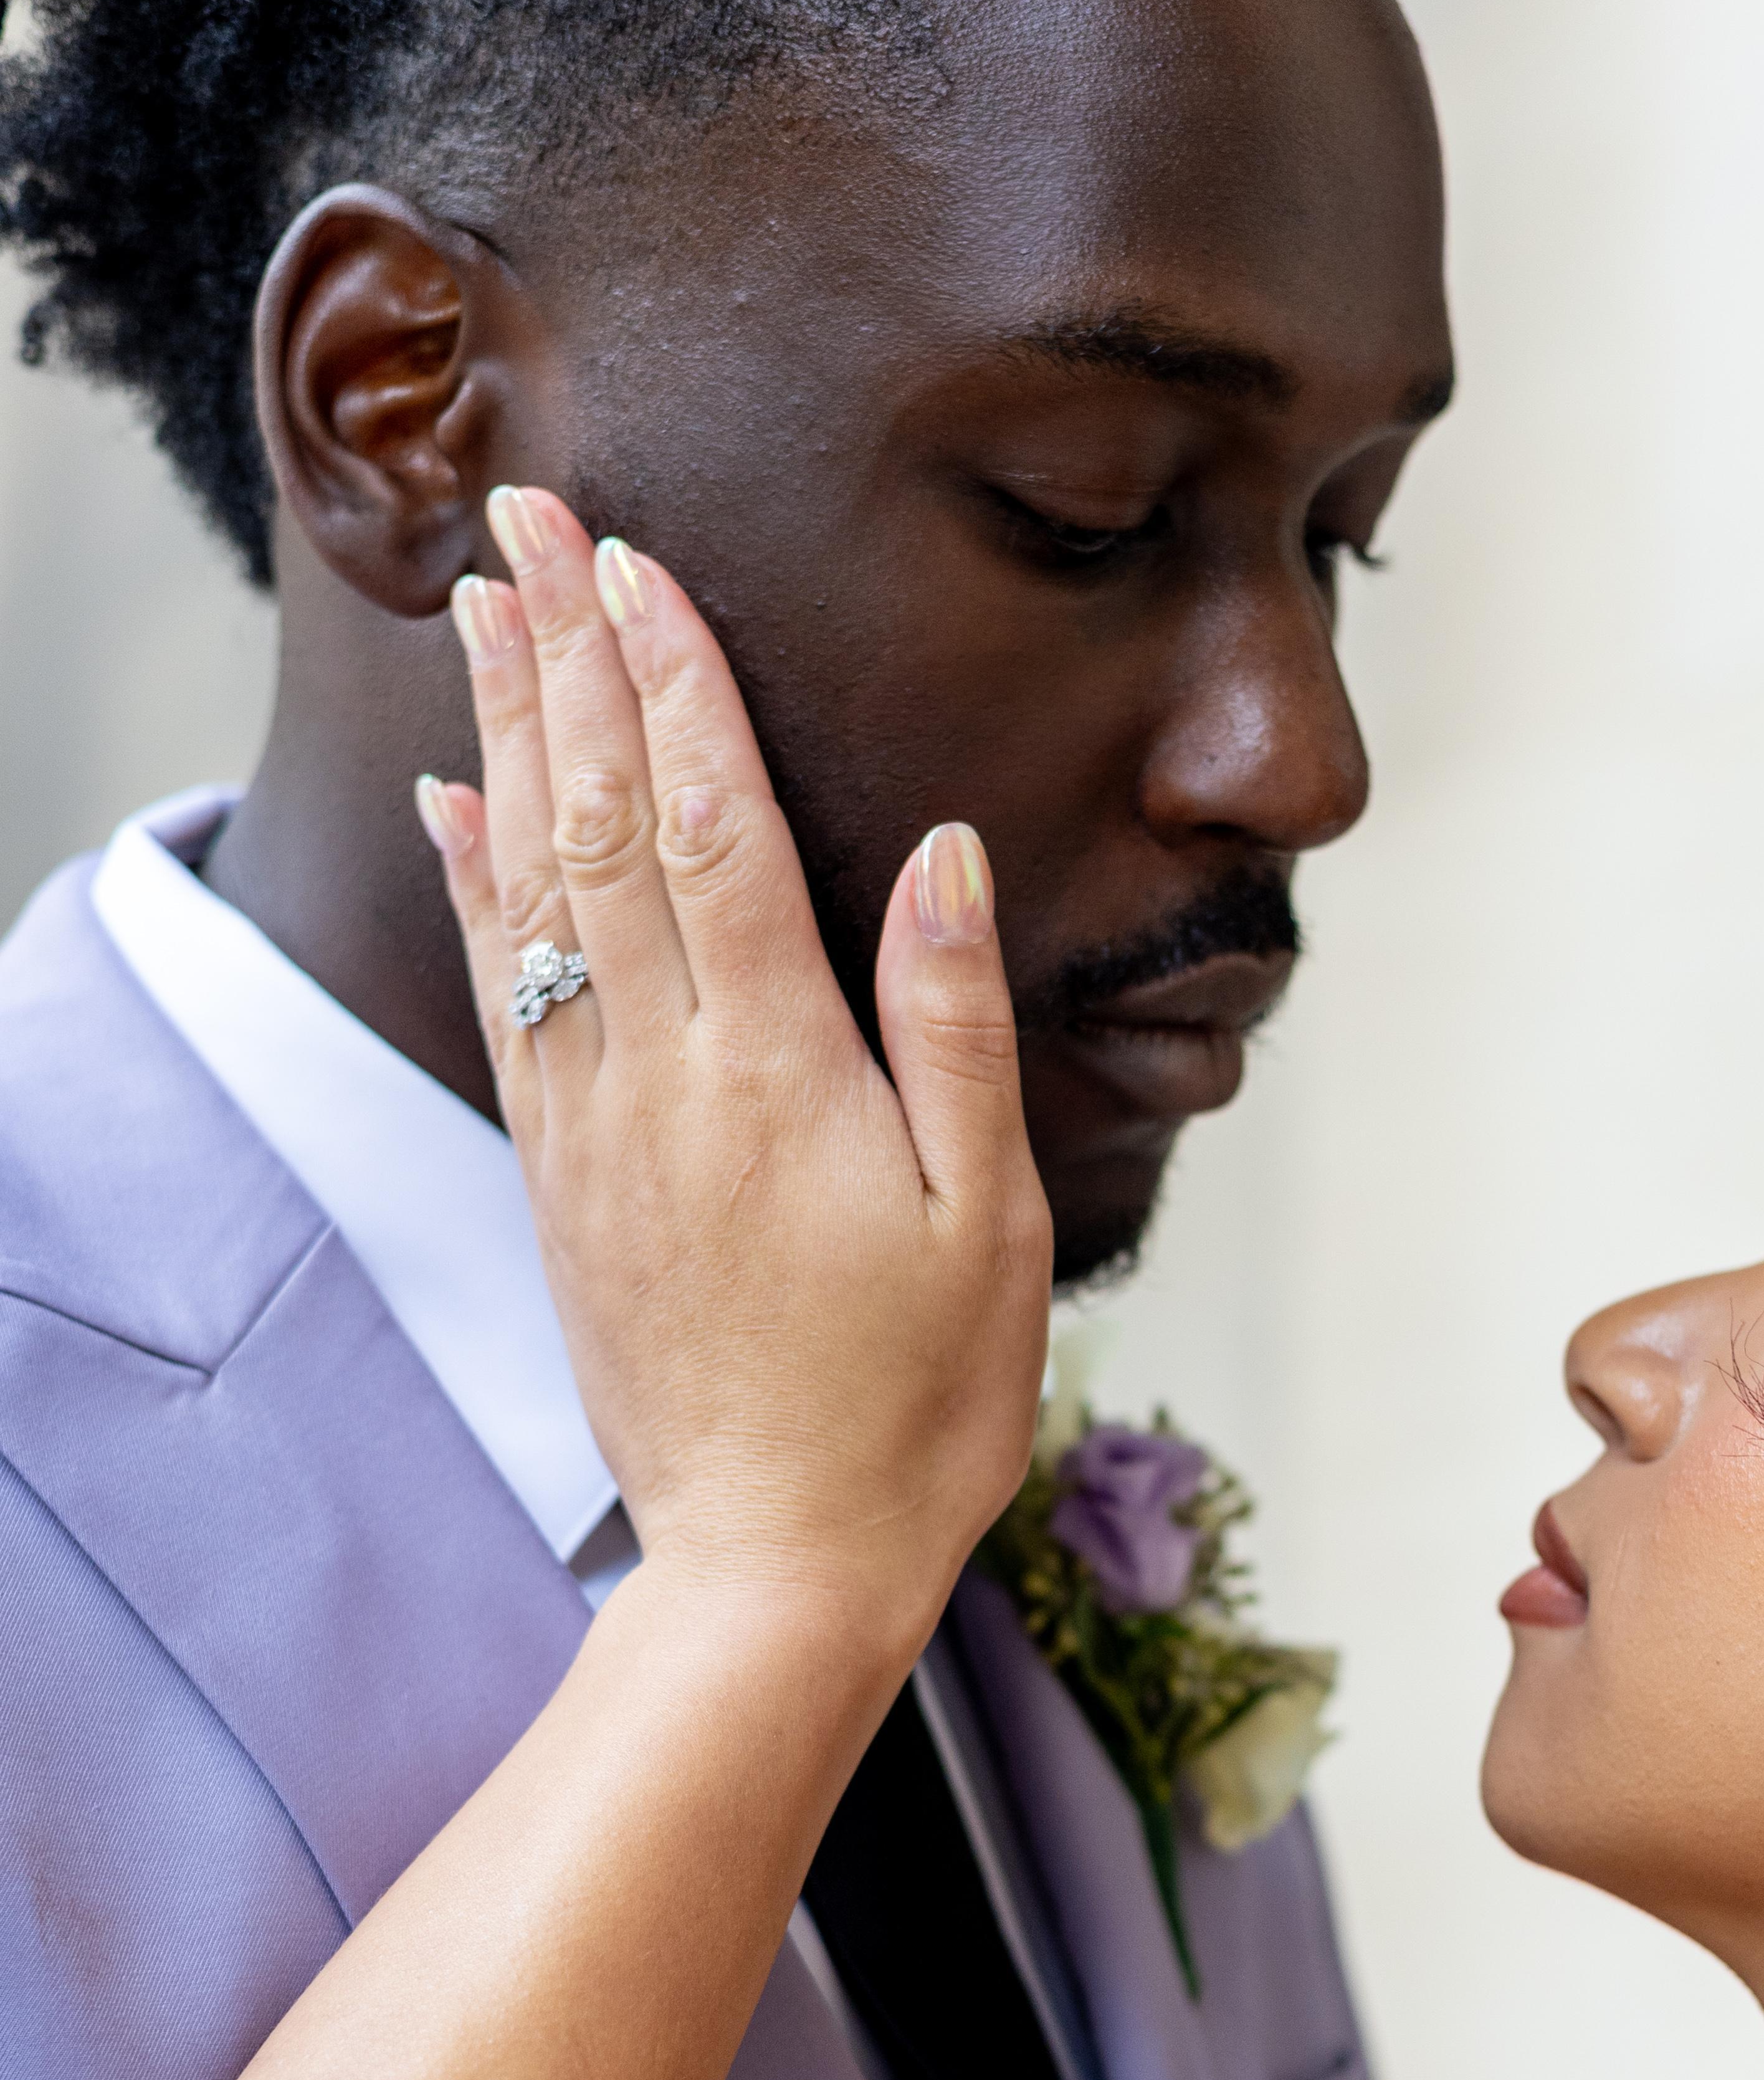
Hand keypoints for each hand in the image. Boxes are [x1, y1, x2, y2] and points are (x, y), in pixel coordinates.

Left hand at [418, 486, 1050, 1648]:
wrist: (774, 1564)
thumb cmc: (916, 1405)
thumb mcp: (992, 1223)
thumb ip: (953, 1028)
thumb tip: (940, 854)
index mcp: (778, 1069)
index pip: (708, 826)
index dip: (669, 680)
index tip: (635, 558)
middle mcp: (661, 1074)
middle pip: (596, 823)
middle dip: (563, 656)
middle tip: (528, 515)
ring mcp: (595, 1125)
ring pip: (532, 886)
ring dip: (505, 734)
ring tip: (481, 607)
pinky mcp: (562, 1179)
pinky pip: (502, 994)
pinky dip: (473, 882)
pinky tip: (455, 800)